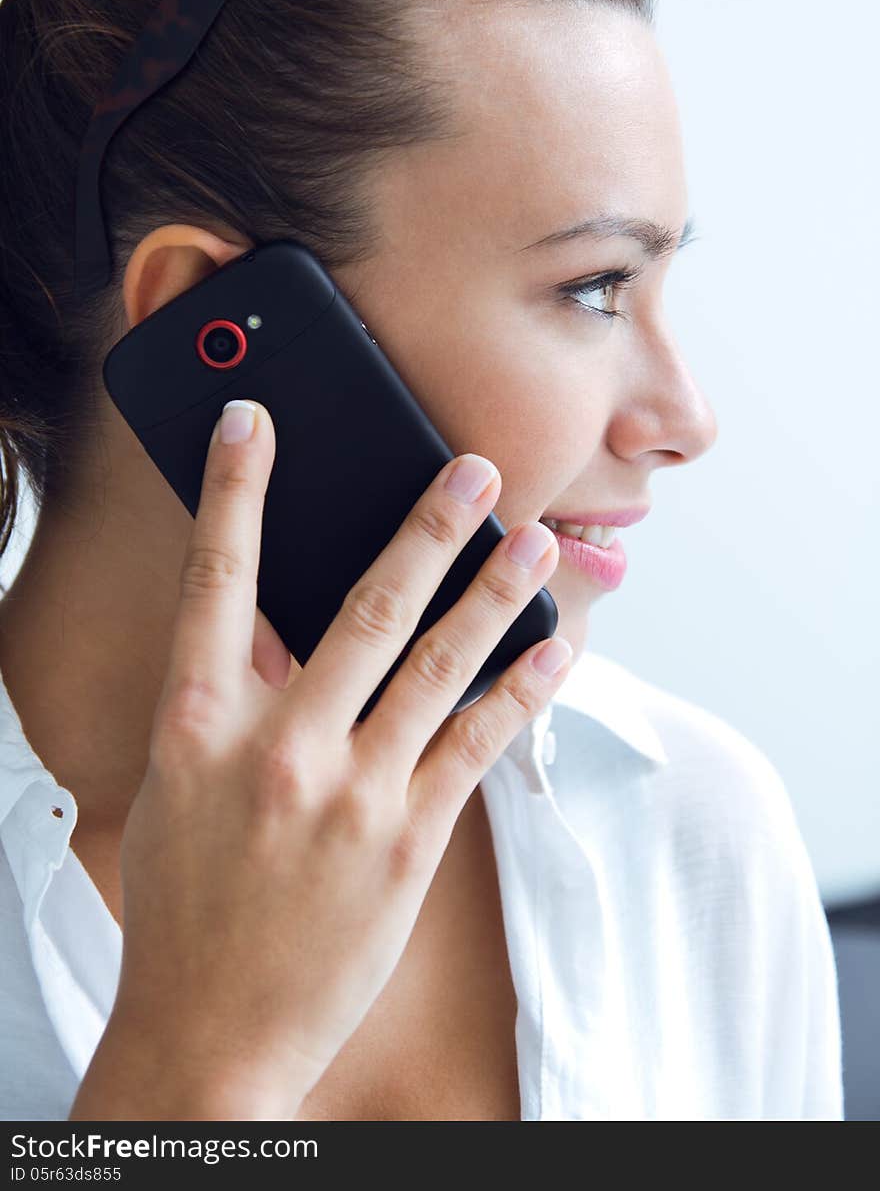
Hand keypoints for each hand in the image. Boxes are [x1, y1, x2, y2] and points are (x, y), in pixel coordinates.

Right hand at [89, 400, 571, 1116]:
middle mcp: (280, 744)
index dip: (237, 490)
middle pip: (365, 606)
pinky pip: (476, 745)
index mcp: (200, 721)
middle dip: (427, 527)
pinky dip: (519, 690)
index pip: (218, 578)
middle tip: (475, 470)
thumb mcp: (181, 785)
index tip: (255, 420)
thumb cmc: (187, 899)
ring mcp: (351, 792)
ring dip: (495, 593)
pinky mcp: (408, 840)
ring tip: (538, 542)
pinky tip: (552, 649)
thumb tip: (276, 614)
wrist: (211, 1026)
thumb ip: (229, 695)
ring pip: (439, 664)